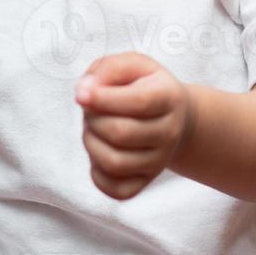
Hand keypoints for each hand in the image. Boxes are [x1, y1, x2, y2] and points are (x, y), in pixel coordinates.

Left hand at [74, 51, 195, 200]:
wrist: (174, 117)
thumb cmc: (145, 86)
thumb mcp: (134, 65)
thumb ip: (109, 69)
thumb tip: (84, 91)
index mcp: (169, 98)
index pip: (138, 102)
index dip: (103, 98)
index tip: (80, 93)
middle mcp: (169, 133)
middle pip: (121, 133)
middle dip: (93, 119)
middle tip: (90, 110)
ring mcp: (159, 162)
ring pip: (114, 163)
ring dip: (91, 143)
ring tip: (93, 129)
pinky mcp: (145, 182)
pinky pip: (115, 189)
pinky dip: (97, 173)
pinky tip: (99, 151)